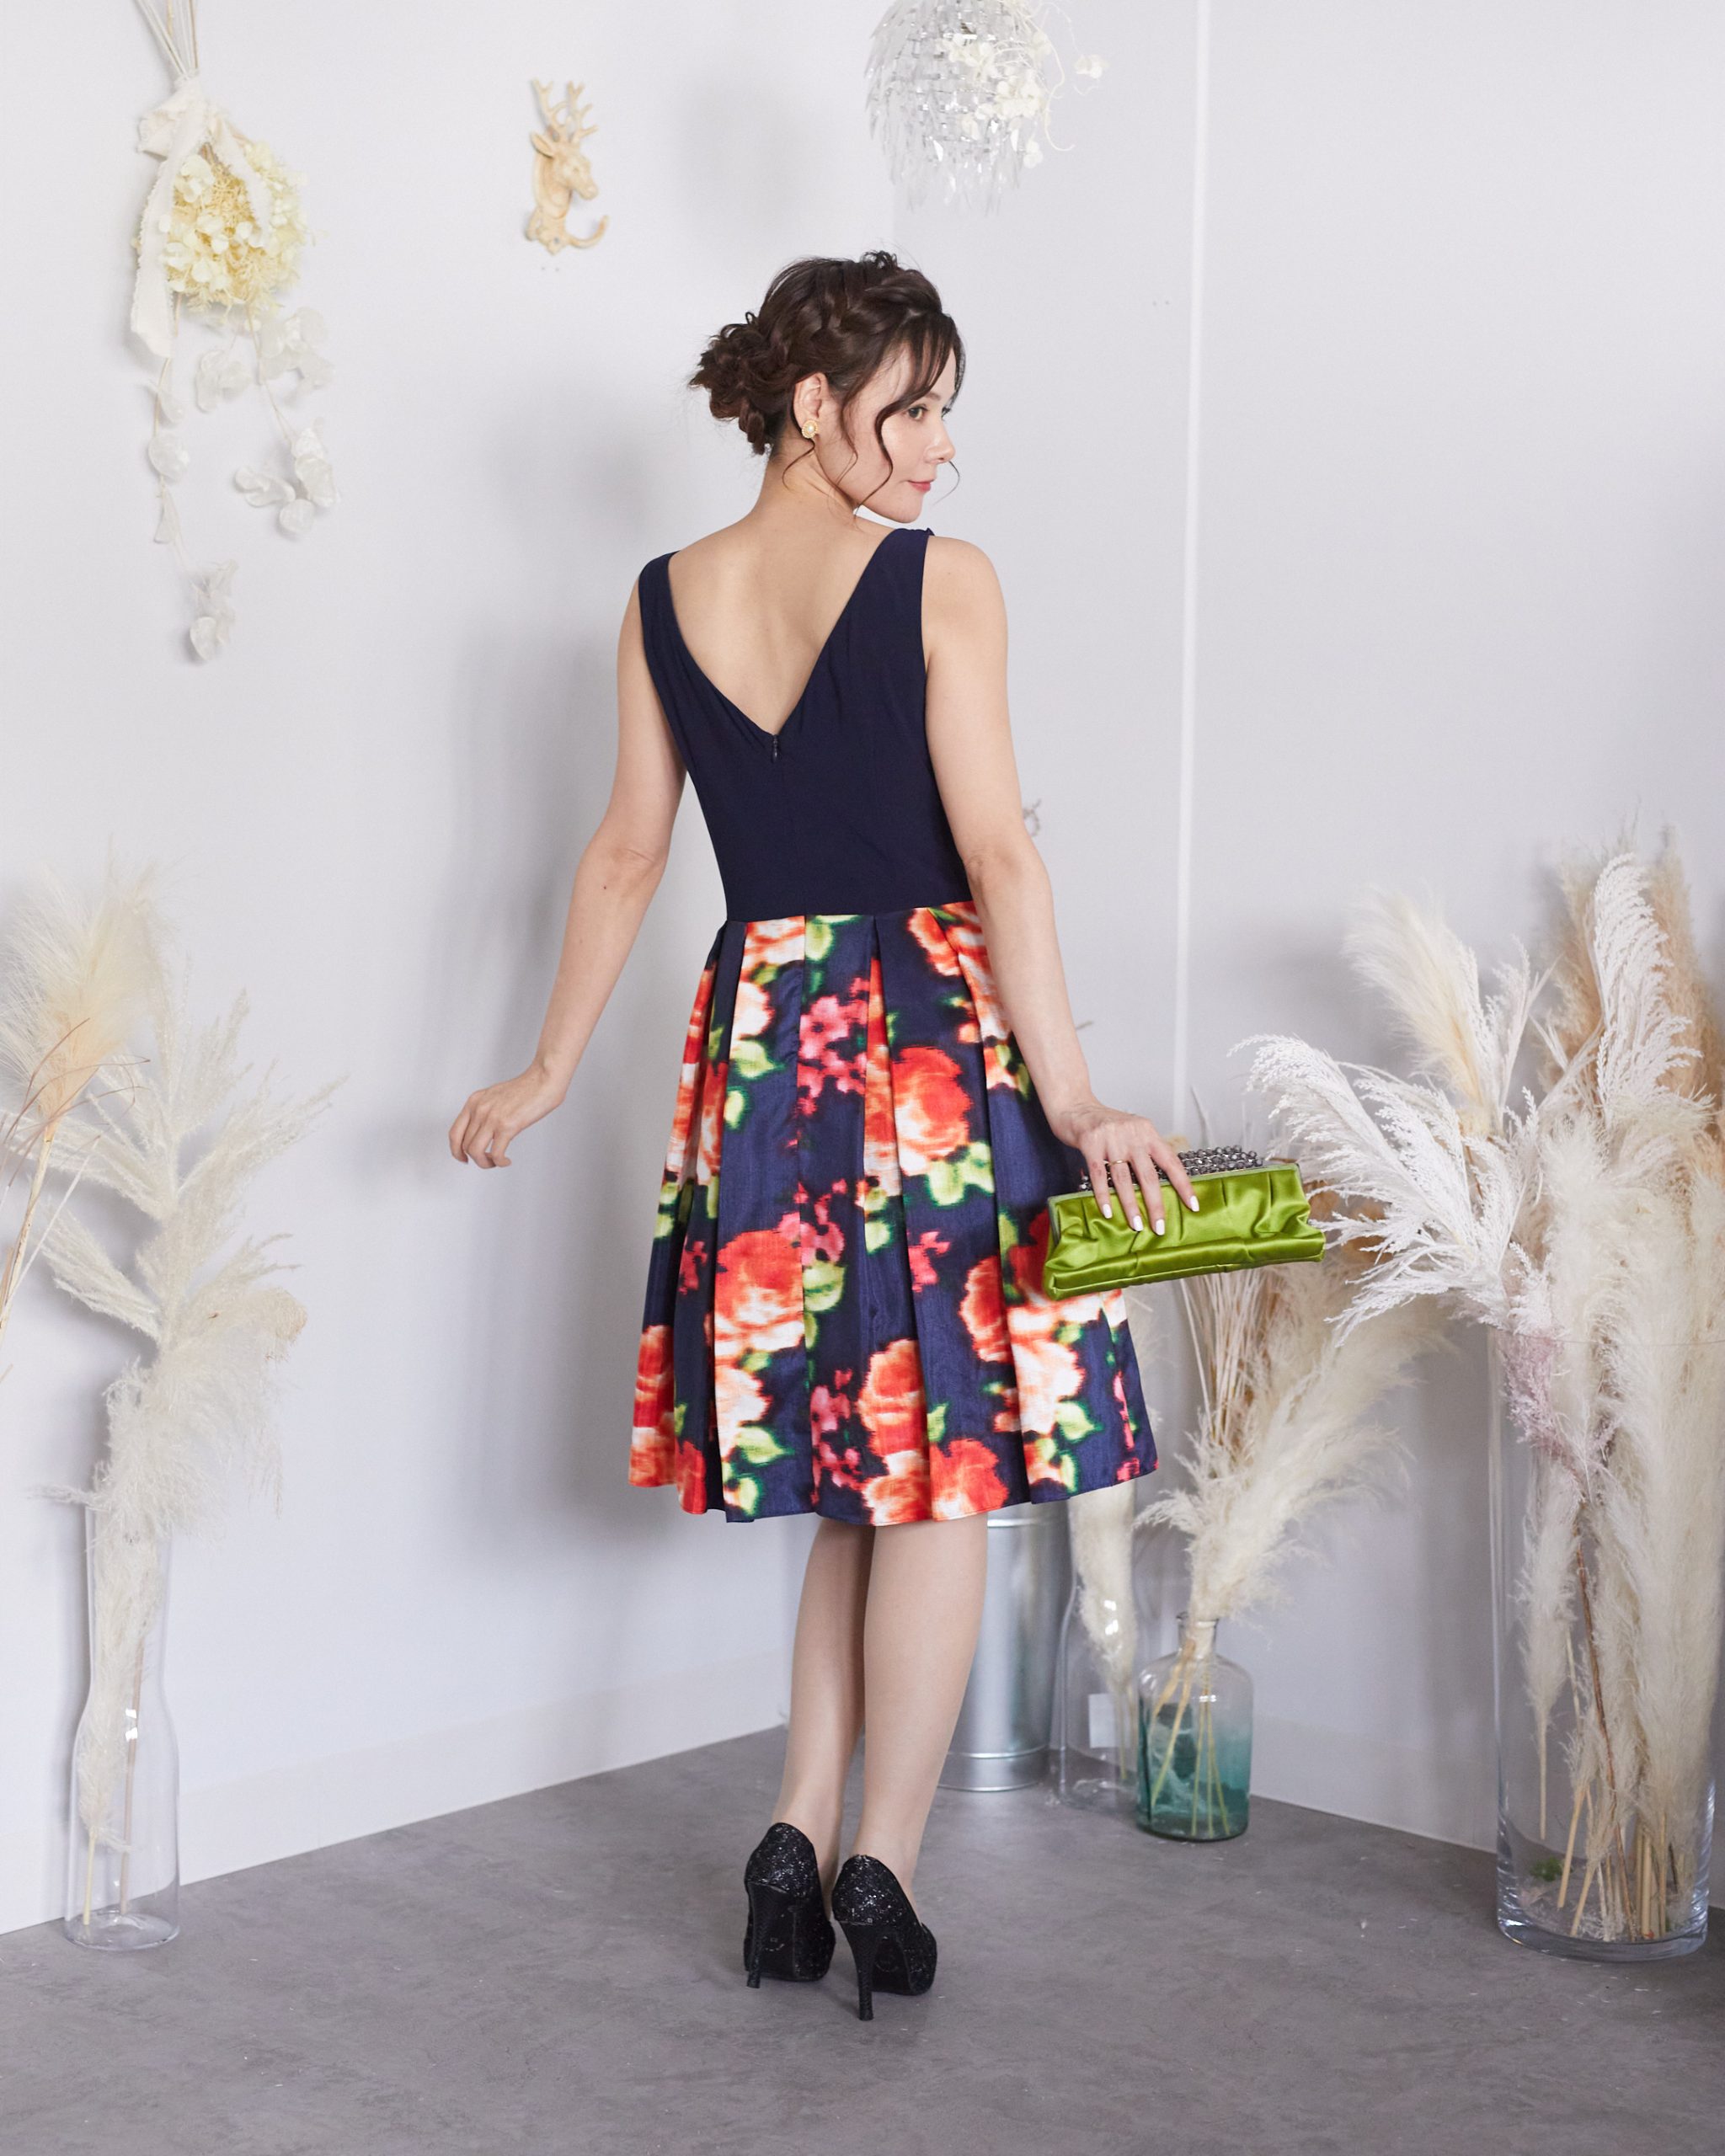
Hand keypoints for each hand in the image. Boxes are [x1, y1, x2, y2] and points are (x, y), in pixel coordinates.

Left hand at [448, 1064, 566, 1168]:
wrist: (543, 1080)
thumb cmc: (526, 1088)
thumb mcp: (496, 1096)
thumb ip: (486, 1110)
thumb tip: (484, 1130)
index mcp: (474, 1102)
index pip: (454, 1132)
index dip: (455, 1150)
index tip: (463, 1158)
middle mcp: (479, 1109)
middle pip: (464, 1145)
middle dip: (476, 1158)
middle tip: (488, 1161)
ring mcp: (492, 1118)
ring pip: (475, 1152)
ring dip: (485, 1163)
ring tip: (496, 1162)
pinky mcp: (507, 1126)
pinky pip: (495, 1153)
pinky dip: (499, 1162)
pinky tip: (506, 1160)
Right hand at [1043, 1098, 1198, 1233]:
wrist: (1075, 1106)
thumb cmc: (1105, 1123)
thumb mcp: (1132, 1131)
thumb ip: (1144, 1151)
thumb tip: (1156, 1187)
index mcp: (1147, 1132)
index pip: (1171, 1161)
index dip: (1183, 1185)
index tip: (1192, 1205)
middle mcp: (1132, 1134)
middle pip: (1148, 1175)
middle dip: (1155, 1204)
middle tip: (1159, 1227)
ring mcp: (1111, 1139)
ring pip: (1124, 1178)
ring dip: (1131, 1205)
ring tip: (1136, 1224)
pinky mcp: (1090, 1143)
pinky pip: (1099, 1174)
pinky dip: (1103, 1195)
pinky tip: (1108, 1211)